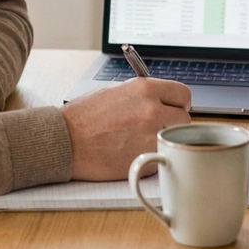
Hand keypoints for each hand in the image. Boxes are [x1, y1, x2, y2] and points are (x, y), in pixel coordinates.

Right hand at [62, 78, 191, 180]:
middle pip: (184, 119)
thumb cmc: (84, 117)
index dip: (178, 103)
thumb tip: (161, 100)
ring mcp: (151, 136)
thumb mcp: (116, 92)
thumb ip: (143, 95)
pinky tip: (133, 153)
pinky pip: (162, 157)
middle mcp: (152, 111)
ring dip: (164, 141)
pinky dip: (153, 157)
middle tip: (155, 127)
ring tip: (142, 141)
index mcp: (145, 89)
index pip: (183, 94)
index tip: (172, 109)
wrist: (65, 142)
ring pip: (175, 140)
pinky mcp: (146, 160)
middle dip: (172, 123)